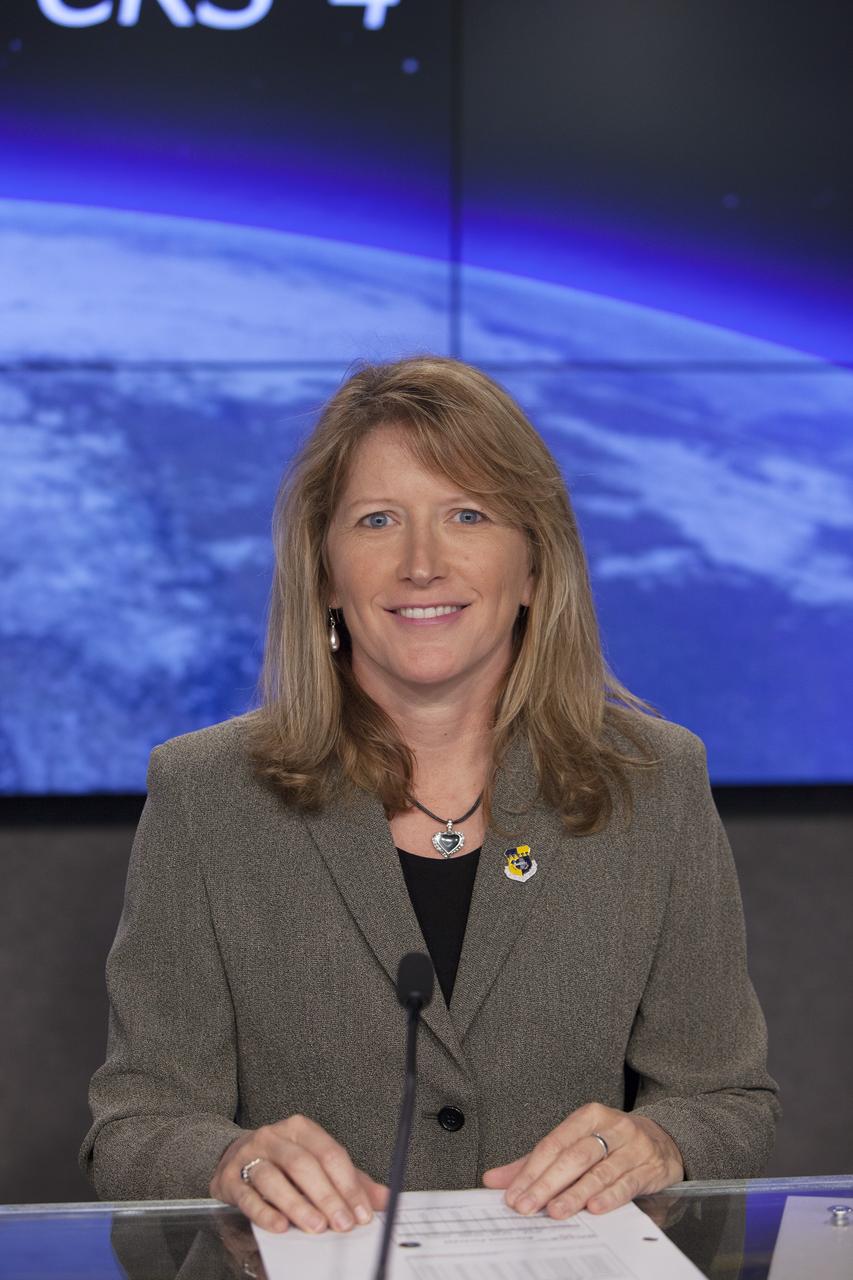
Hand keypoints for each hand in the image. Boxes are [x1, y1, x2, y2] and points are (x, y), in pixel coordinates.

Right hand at [209, 1114, 388, 1234]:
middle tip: (343, 1224)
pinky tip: (280, 1226)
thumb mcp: (317, 1164)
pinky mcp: (229, 1178)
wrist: (233, 1157)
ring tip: (316, 1226)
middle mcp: (274, 1137)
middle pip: (303, 1165)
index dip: (348, 1184)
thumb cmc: (283, 1163)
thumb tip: (384, 1199)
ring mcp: (249, 1155)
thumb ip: (349, 1180)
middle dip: (326, 1196)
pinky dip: (265, 1213)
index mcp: (300, 1129)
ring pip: (274, 1178)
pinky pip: (248, 1196)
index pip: (330, 1153)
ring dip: (297, 1205)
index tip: (362, 1213)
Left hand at [482, 1103, 683, 1219]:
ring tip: (556, 1210)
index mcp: (588, 1116)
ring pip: (599, 1171)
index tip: (514, 1195)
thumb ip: (537, 1162)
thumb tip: (495, 1179)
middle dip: (548, 1183)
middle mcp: (611, 1127)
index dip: (532, 1170)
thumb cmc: (612, 1145)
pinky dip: (610, 1197)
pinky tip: (594, 1209)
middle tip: (528, 1205)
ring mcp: (633, 1146)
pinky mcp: (650, 1167)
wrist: (664, 1141)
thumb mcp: (576, 1144)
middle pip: (574, 1156)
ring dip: (576, 1193)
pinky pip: (627, 1183)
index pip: (554, 1143)